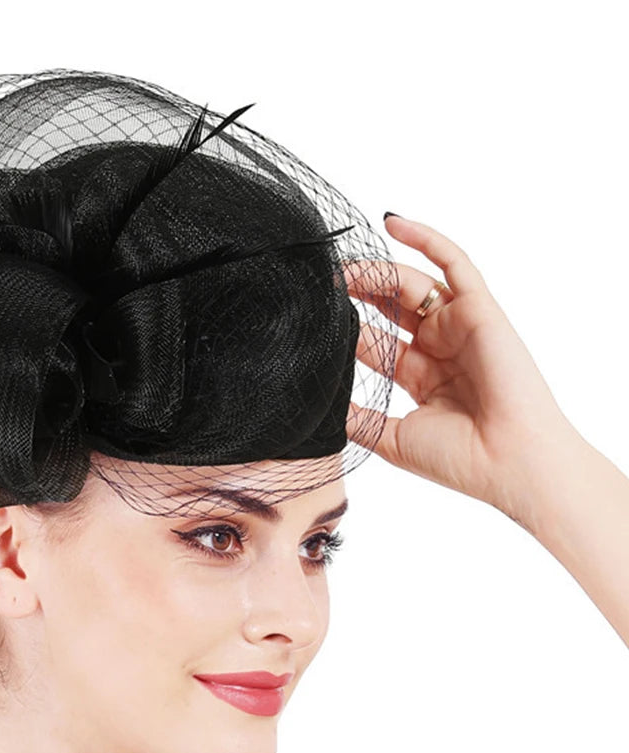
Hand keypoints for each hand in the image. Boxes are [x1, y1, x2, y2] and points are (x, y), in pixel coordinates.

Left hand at [345, 214, 581, 526]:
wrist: (507, 463)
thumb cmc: (458, 460)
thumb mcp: (390, 438)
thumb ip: (357, 419)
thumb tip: (318, 409)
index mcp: (421, 376)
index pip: (375, 340)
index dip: (346, 326)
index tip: (312, 316)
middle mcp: (440, 347)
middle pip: (390, 307)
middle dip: (356, 292)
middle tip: (323, 283)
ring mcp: (460, 326)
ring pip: (411, 283)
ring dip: (375, 271)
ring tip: (341, 268)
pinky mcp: (481, 310)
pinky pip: (454, 262)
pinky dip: (426, 239)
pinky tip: (391, 223)